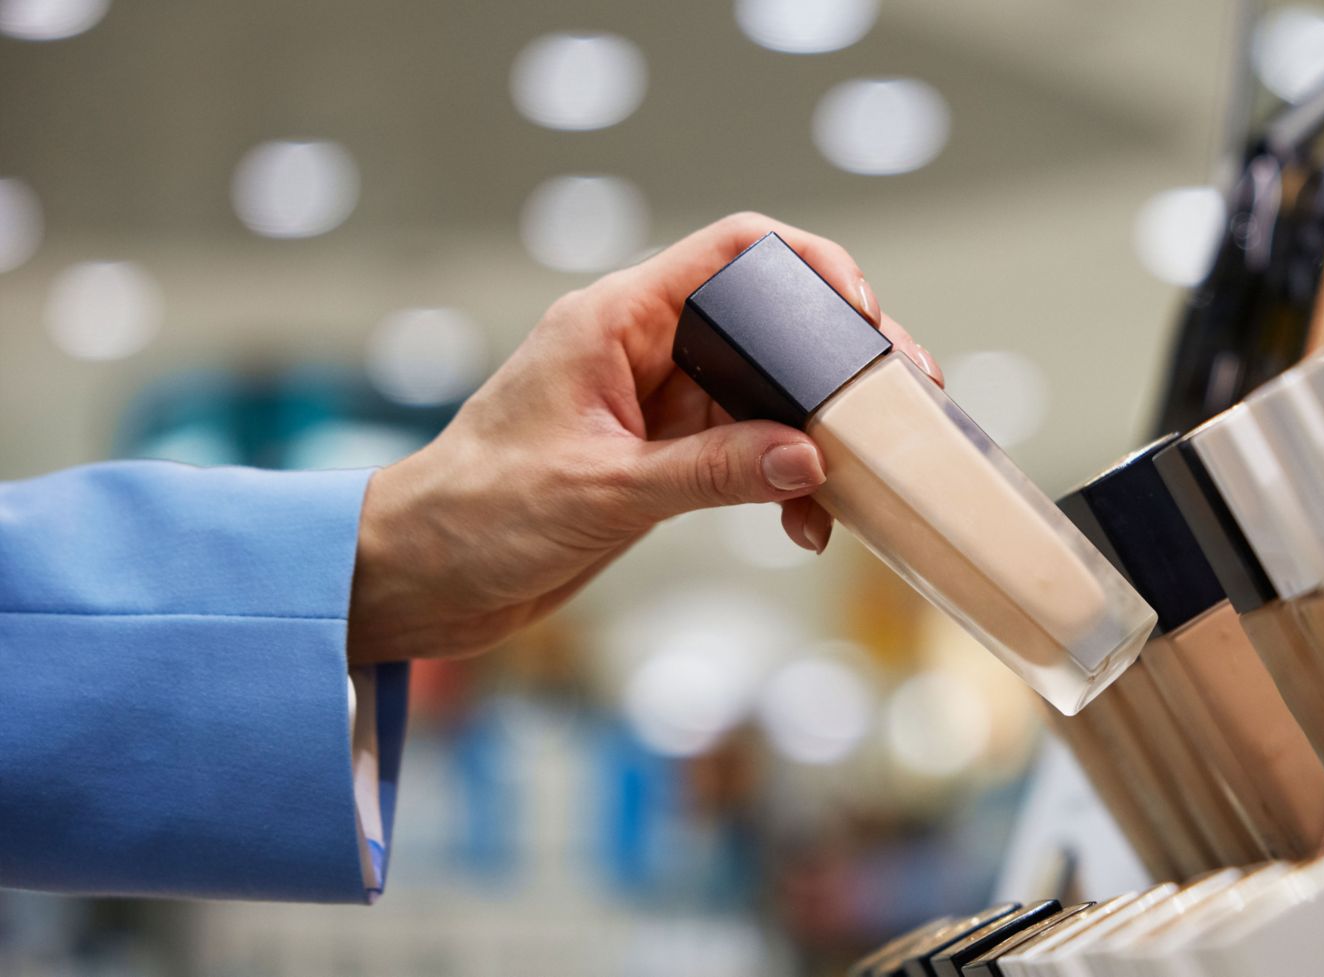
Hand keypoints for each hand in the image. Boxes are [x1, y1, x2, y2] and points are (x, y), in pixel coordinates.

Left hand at [346, 213, 942, 664]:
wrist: (416, 580)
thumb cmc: (475, 515)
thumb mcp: (604, 492)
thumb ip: (711, 471)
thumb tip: (809, 458)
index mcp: (617, 321)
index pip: (735, 251)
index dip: (811, 266)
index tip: (864, 316)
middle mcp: (644, 350)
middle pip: (768, 325)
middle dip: (836, 362)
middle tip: (900, 399)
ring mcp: (656, 406)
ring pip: (767, 396)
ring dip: (816, 435)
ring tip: (863, 478)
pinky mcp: (661, 460)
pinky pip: (747, 454)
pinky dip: (783, 483)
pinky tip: (807, 525)